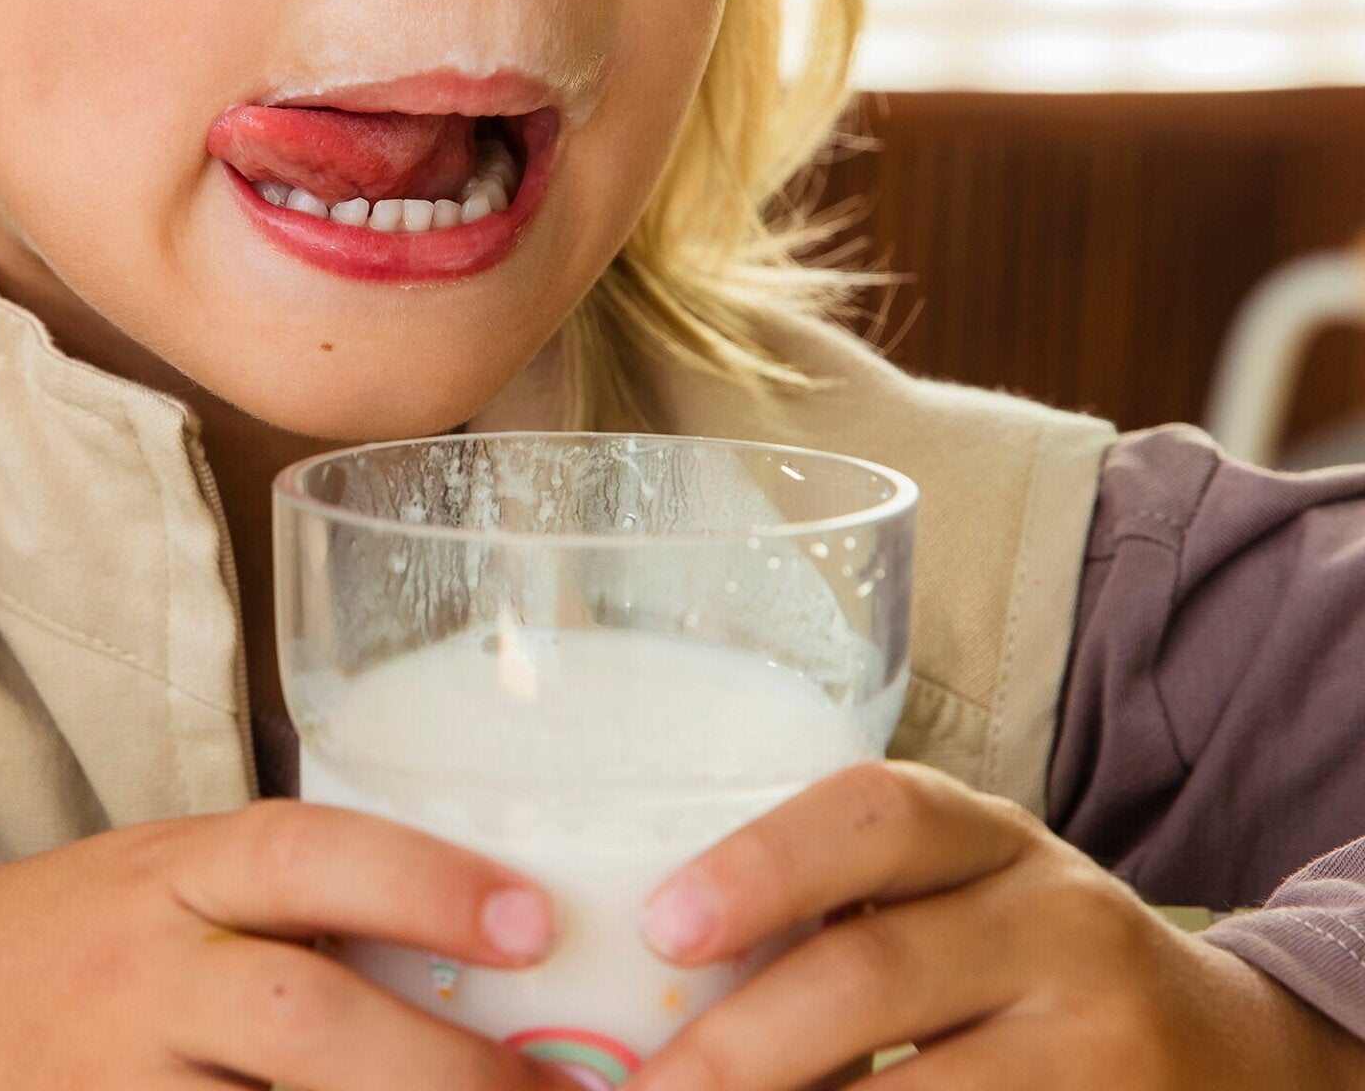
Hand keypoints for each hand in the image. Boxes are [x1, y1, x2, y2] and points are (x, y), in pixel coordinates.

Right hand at [0, 798, 577, 1090]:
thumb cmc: (30, 958)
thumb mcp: (141, 892)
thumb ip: (266, 913)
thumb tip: (465, 958)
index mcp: (160, 878)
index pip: (300, 854)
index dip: (422, 881)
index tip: (531, 920)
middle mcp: (132, 976)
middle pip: (302, 1017)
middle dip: (439, 1072)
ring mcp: (101, 1082)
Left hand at [624, 761, 1364, 1090]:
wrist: (1229, 1054)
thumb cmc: (1021, 963)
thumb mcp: (958, 898)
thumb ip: (836, 911)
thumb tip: (640, 978)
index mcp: (990, 838)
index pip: (877, 815)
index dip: (762, 864)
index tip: (664, 926)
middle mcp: (1057, 922)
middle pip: (871, 973)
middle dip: (737, 1046)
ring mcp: (1098, 1042)